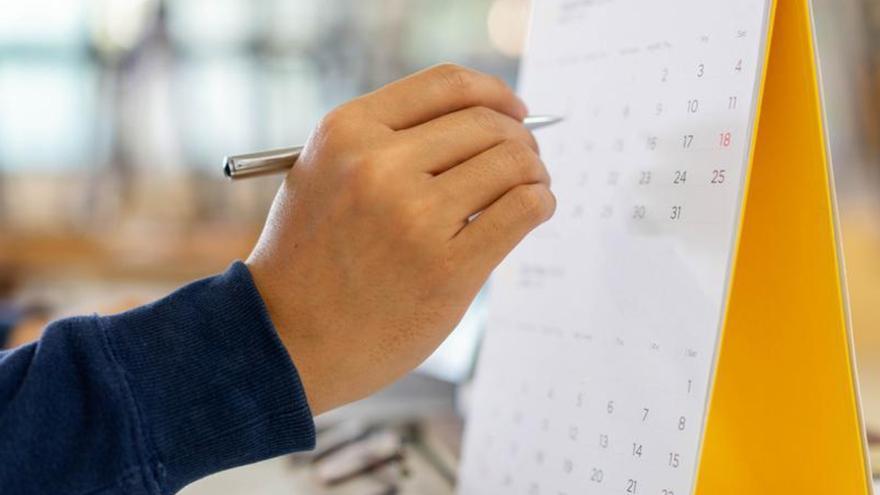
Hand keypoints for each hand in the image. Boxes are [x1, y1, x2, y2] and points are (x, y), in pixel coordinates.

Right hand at [247, 64, 555, 414]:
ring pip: (512, 163)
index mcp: (346, 131)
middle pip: (487, 124)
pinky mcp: (446, 268)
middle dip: (520, 138)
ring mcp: (414, 217)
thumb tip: (479, 120)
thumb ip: (384, 141)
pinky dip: (540, 202)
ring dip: (535, 172)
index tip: (514, 111)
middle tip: (527, 160)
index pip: (446, 85)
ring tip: (532, 187)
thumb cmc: (311, 258)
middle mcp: (378, 165)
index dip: (494, 93)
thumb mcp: (324, 174)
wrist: (288, 340)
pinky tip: (534, 210)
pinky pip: (523, 209)